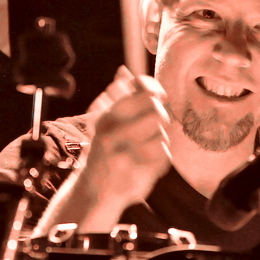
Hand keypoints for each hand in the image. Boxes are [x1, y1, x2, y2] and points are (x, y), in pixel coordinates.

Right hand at [71, 66, 170, 220]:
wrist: (94, 189)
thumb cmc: (104, 149)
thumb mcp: (104, 121)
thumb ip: (116, 96)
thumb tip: (123, 71)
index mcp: (106, 118)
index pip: (139, 92)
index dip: (154, 89)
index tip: (159, 95)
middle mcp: (112, 136)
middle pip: (156, 111)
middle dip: (160, 115)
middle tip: (156, 122)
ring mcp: (123, 157)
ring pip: (161, 134)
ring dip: (160, 137)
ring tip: (149, 142)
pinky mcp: (136, 174)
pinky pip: (164, 155)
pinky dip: (162, 155)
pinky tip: (150, 157)